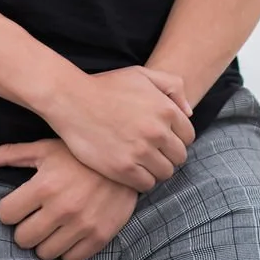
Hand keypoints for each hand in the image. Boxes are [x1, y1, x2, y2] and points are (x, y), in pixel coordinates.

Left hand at [0, 137, 138, 259]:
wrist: (125, 161)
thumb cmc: (78, 154)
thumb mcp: (43, 148)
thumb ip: (7, 155)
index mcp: (44, 185)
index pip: (5, 215)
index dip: (9, 210)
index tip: (18, 204)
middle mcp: (61, 208)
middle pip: (23, 239)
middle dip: (25, 228)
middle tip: (35, 217)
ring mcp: (82, 225)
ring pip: (44, 254)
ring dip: (44, 241)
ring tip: (52, 225)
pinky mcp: (99, 237)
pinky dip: (66, 250)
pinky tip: (69, 233)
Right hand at [42, 64, 194, 191]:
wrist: (71, 100)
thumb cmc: (106, 86)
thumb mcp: (141, 74)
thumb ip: (172, 86)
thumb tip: (189, 112)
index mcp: (165, 109)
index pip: (188, 137)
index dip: (175, 138)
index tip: (160, 139)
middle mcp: (157, 131)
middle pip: (179, 157)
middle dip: (167, 155)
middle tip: (150, 151)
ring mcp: (140, 151)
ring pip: (165, 173)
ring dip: (155, 169)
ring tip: (140, 160)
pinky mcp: (123, 169)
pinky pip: (147, 184)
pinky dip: (141, 180)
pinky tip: (129, 168)